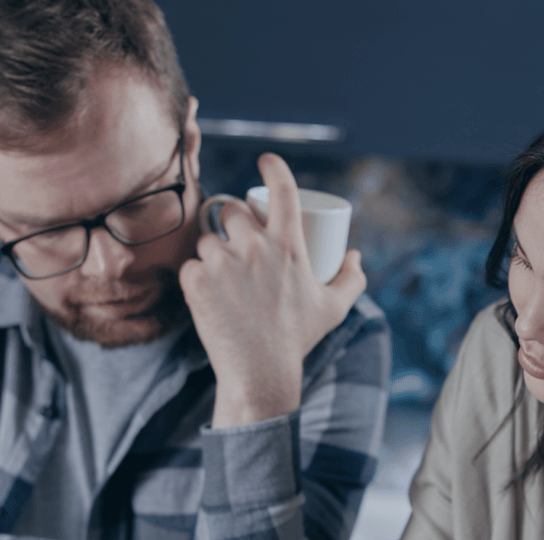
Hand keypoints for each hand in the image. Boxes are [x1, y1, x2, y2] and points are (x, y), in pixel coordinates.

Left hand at [179, 152, 365, 426]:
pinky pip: (190, 266)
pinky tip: (206, 294)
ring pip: (207, 240)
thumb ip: (351, 279)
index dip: (273, 167)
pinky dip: (196, 278)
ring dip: (212, 252)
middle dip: (232, 222)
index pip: (282, 189)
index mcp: (289, 245)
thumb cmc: (297, 340)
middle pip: (232, 211)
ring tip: (223, 278)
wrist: (260, 373)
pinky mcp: (197, 282)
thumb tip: (353, 255)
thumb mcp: (333, 309)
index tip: (265, 161)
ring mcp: (223, 263)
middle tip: (236, 245)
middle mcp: (255, 247)